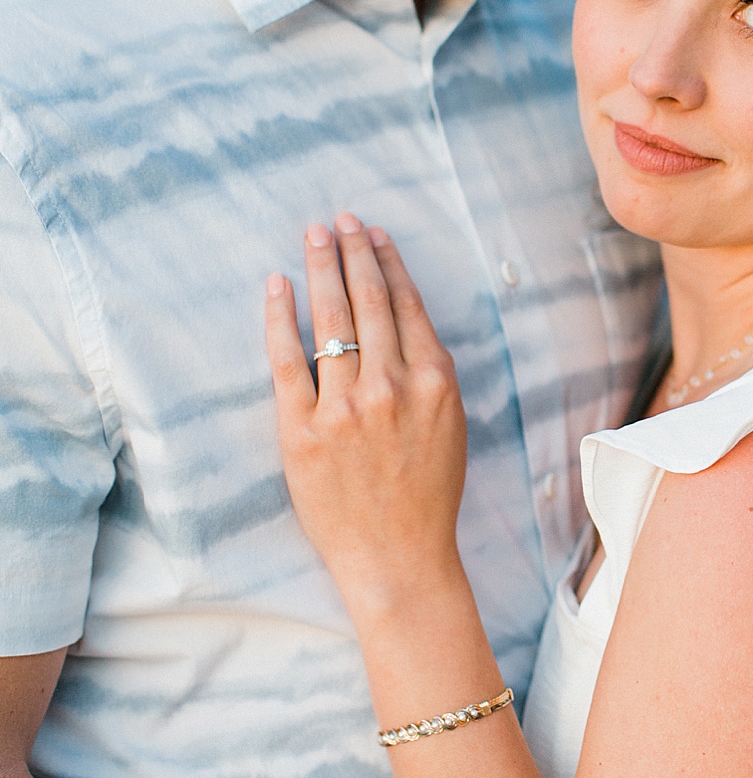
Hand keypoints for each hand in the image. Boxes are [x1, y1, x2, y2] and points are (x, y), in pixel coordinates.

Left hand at [266, 216, 466, 613]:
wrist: (399, 558)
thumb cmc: (427, 496)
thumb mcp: (451, 426)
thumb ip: (430, 374)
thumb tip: (404, 319)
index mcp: (435, 383)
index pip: (406, 304)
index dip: (387, 262)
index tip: (372, 233)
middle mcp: (392, 387)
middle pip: (368, 301)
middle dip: (352, 251)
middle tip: (338, 219)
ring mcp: (345, 408)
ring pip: (331, 319)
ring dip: (321, 268)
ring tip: (312, 235)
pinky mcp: (302, 431)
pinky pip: (287, 360)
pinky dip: (281, 317)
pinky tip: (277, 285)